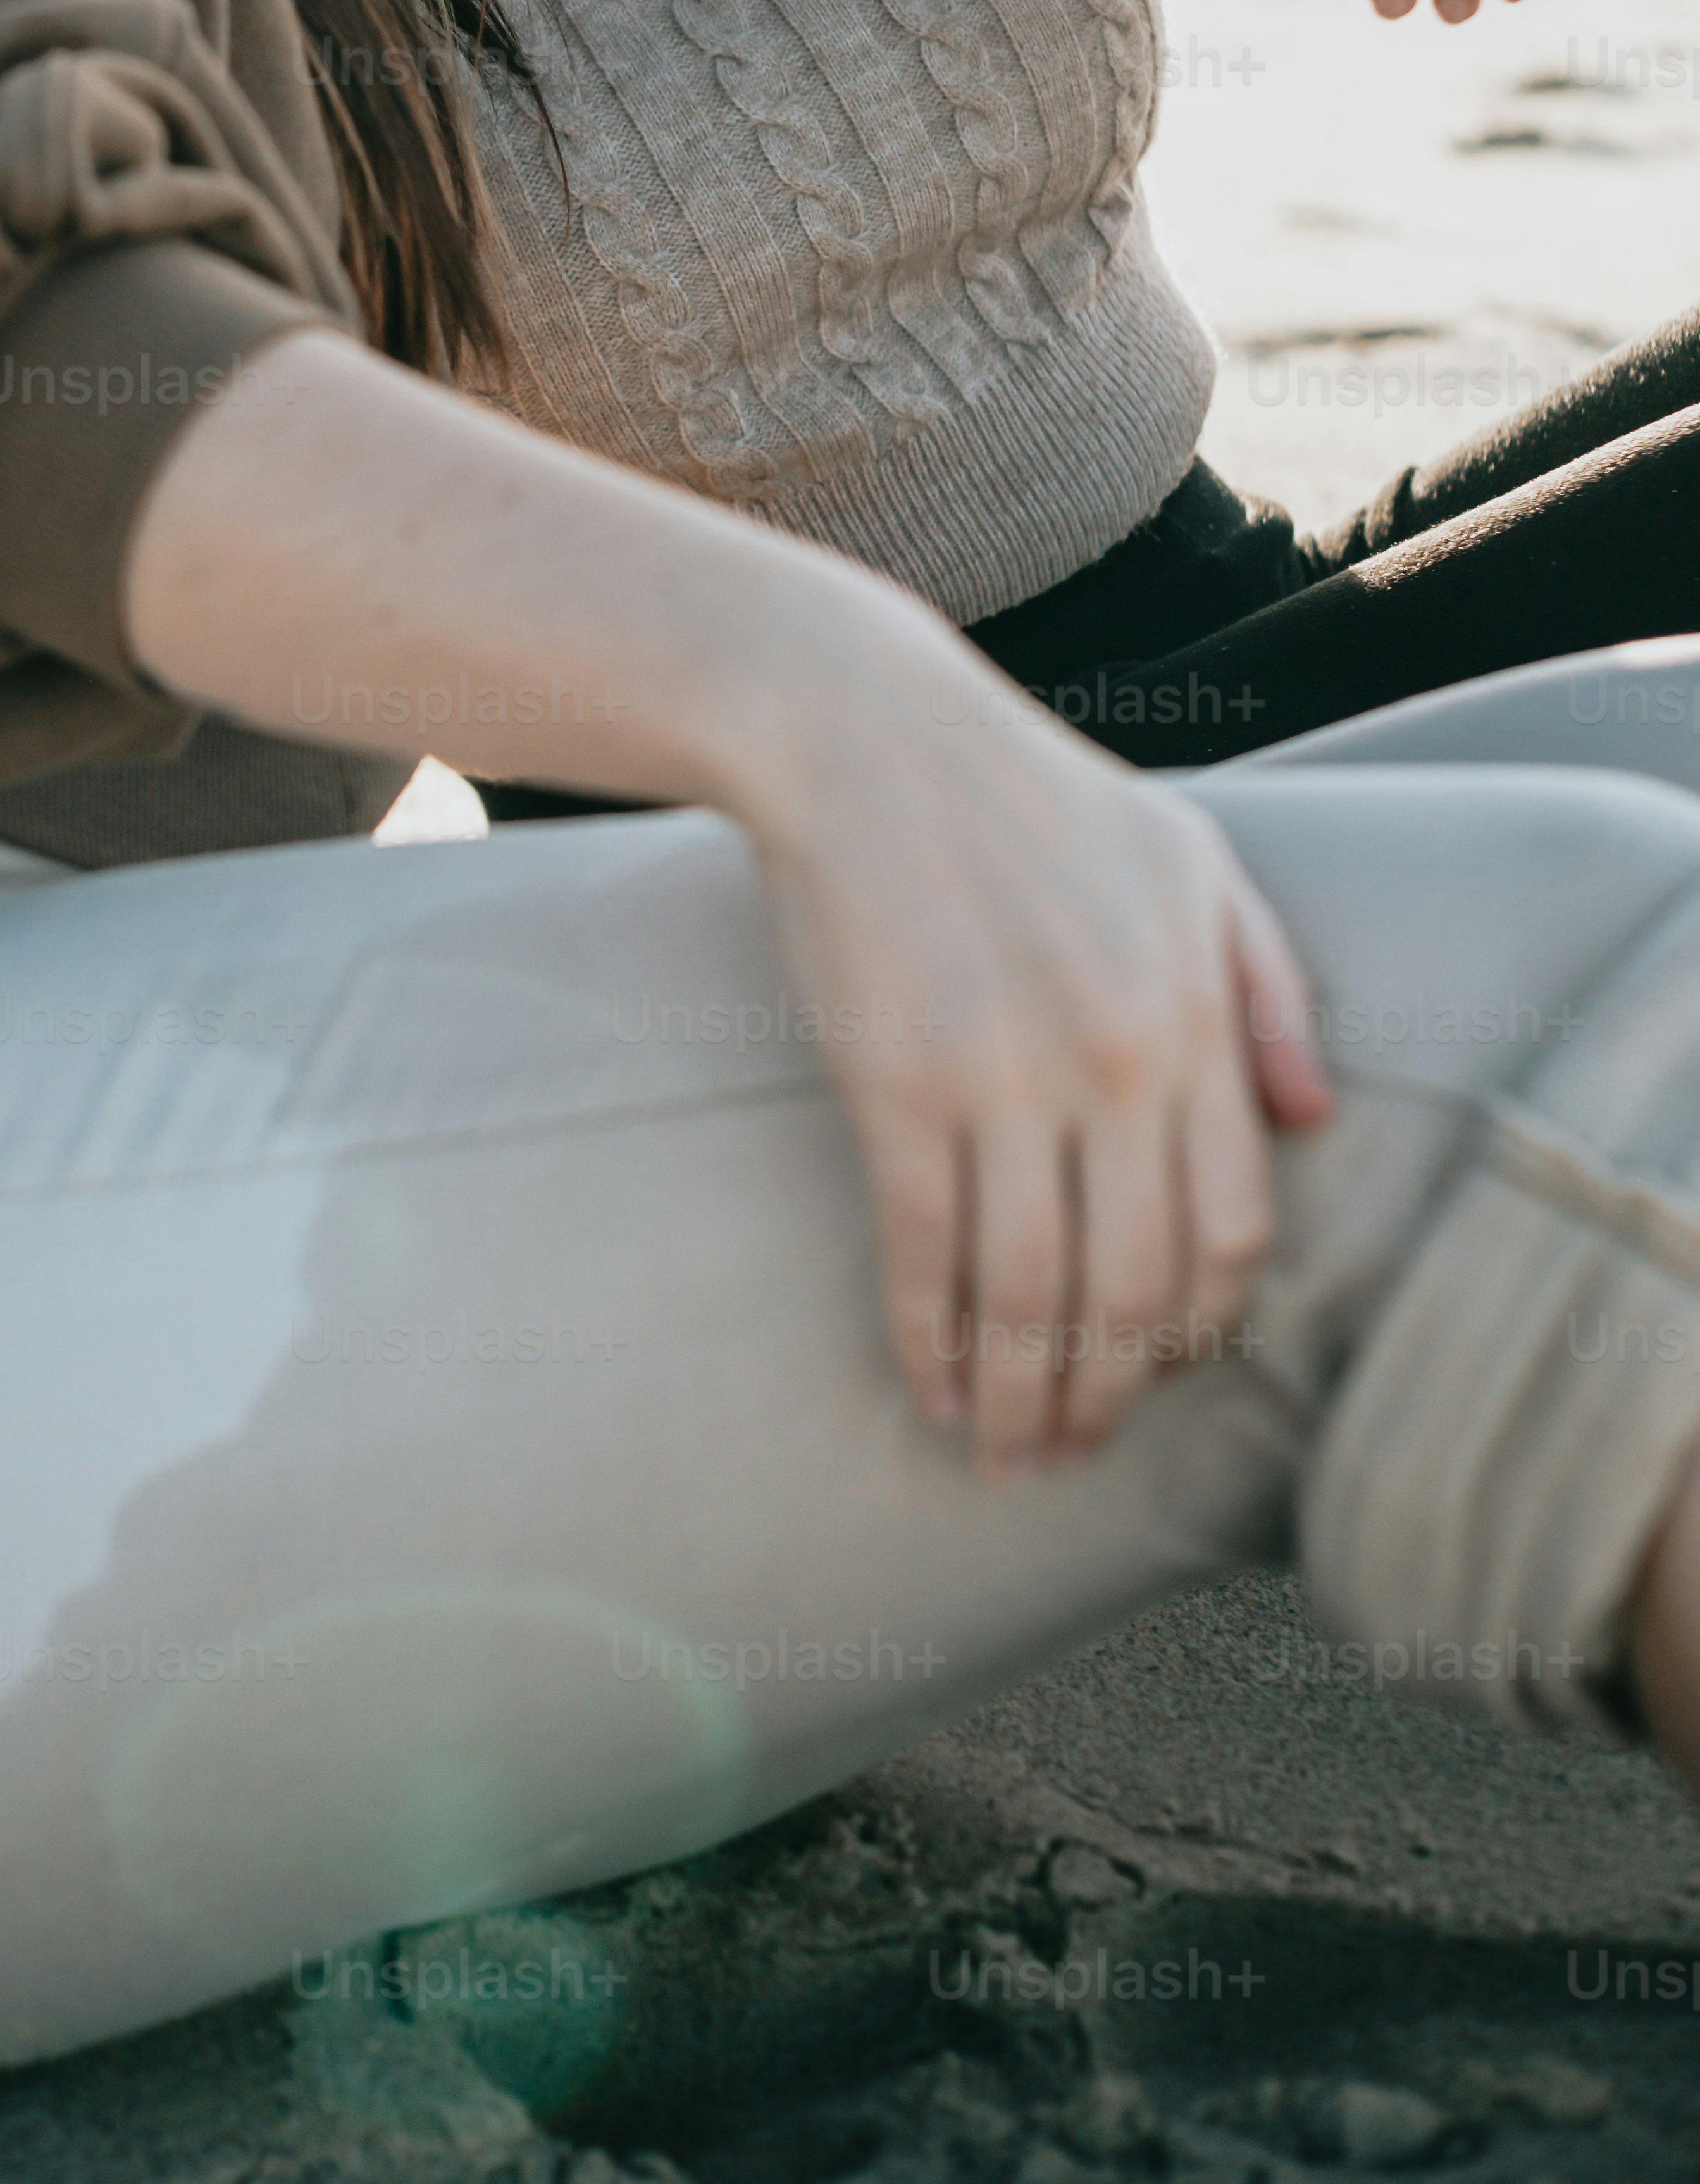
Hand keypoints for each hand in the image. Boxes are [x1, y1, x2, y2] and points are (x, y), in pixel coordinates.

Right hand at [739, 584, 1330, 1476]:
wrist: (864, 731)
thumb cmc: (1025, 791)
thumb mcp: (1192, 861)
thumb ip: (1267, 989)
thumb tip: (1317, 1123)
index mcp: (1191, 1016)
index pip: (1232, 1228)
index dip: (1201, 1325)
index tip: (1162, 1370)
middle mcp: (1115, 1063)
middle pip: (1137, 1288)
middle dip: (1110, 1396)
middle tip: (1074, 1452)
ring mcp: (1003, 1079)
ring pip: (1032, 1294)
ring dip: (1021, 1397)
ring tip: (1002, 1451)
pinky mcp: (897, 1085)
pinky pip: (923, 1253)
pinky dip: (927, 1340)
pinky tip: (927, 1385)